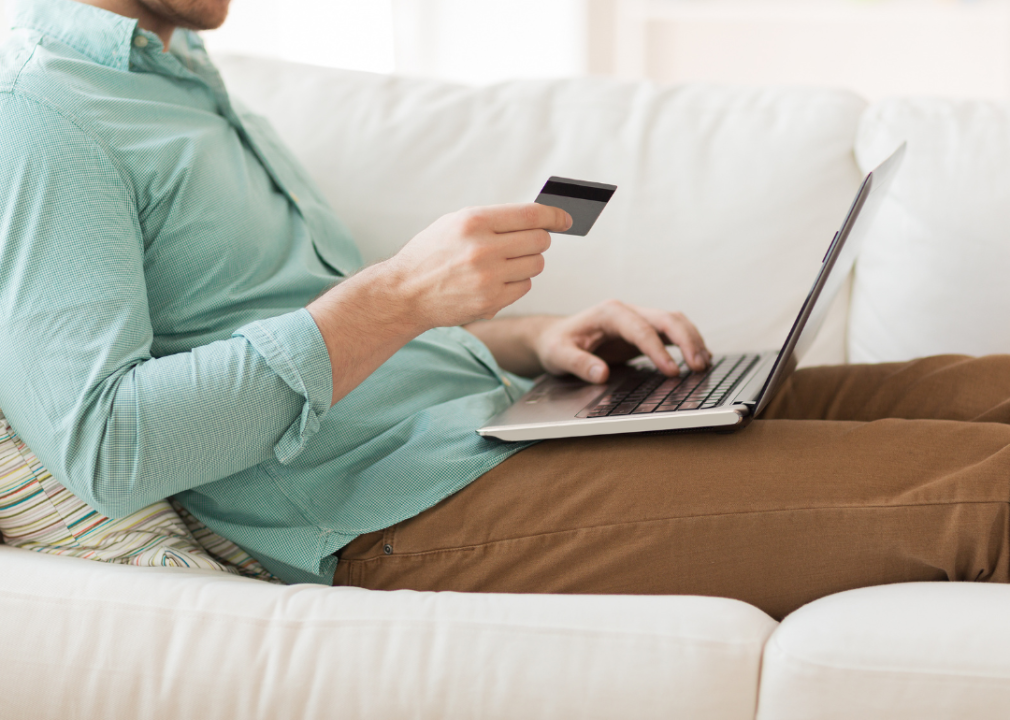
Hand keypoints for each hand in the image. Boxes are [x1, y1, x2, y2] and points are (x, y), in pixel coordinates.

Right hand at [382, 204, 571, 328]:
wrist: (405, 292)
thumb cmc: (431, 254)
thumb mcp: (455, 223)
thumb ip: (494, 219)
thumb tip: (538, 217)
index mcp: (474, 221)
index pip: (532, 215)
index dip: (555, 216)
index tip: (565, 219)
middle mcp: (483, 248)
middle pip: (539, 240)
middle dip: (536, 241)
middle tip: (522, 244)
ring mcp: (488, 277)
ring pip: (535, 264)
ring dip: (527, 263)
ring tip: (503, 263)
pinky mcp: (491, 301)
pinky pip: (524, 286)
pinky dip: (516, 283)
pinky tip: (495, 281)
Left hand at [532, 300, 710, 383]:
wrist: (555, 337)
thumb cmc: (557, 344)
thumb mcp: (558, 355)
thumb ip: (579, 364)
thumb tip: (602, 374)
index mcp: (609, 313)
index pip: (640, 329)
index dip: (658, 350)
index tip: (672, 371)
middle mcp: (627, 312)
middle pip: (666, 319)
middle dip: (686, 341)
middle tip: (699, 366)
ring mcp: (638, 320)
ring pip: (674, 322)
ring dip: (692, 341)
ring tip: (704, 365)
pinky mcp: (644, 332)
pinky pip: (672, 333)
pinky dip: (688, 344)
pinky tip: (699, 360)